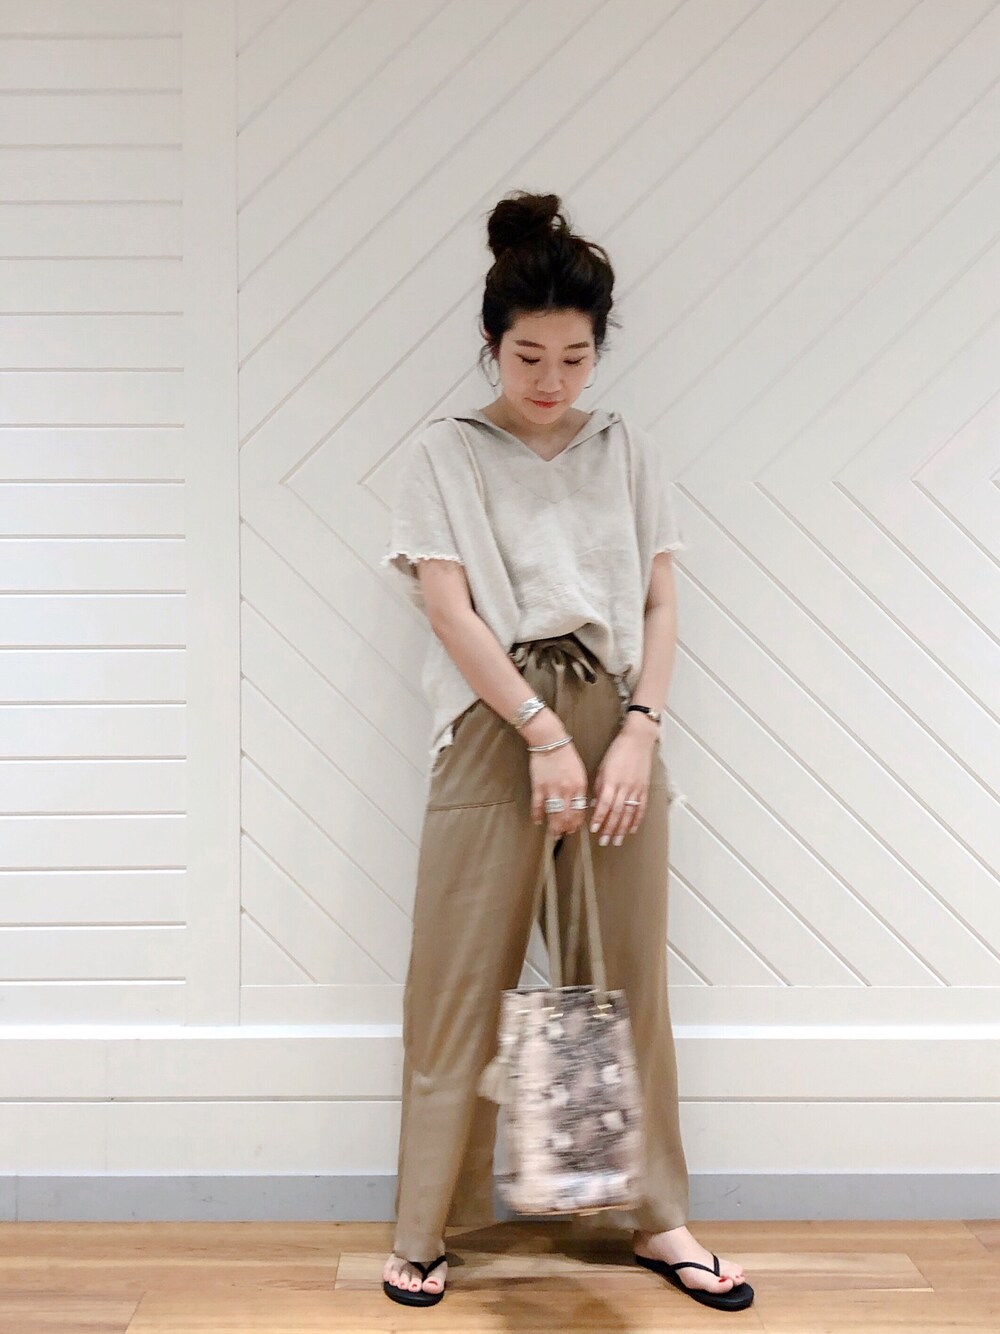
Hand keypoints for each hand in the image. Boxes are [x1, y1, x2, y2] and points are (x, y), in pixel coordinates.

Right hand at [529, 742, 589, 837]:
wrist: (550, 741)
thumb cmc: (566, 755)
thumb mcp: (580, 772)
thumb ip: (580, 789)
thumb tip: (580, 805)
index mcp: (579, 786)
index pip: (580, 811)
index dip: (576, 823)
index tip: (573, 829)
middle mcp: (567, 790)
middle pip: (567, 816)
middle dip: (565, 829)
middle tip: (563, 835)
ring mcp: (551, 789)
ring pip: (553, 814)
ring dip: (554, 827)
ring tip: (553, 834)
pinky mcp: (538, 786)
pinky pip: (538, 805)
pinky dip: (537, 815)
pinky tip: (537, 821)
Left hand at [590, 716, 658, 845]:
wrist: (638, 740)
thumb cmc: (617, 751)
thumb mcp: (603, 767)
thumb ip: (599, 786)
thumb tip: (595, 804)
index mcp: (611, 781)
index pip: (604, 805)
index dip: (600, 818)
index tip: (594, 829)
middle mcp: (624, 787)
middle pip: (616, 813)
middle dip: (610, 829)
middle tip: (604, 842)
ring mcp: (636, 789)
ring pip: (628, 813)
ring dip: (622, 829)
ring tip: (617, 841)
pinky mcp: (644, 788)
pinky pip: (640, 807)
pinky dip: (636, 820)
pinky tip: (632, 829)